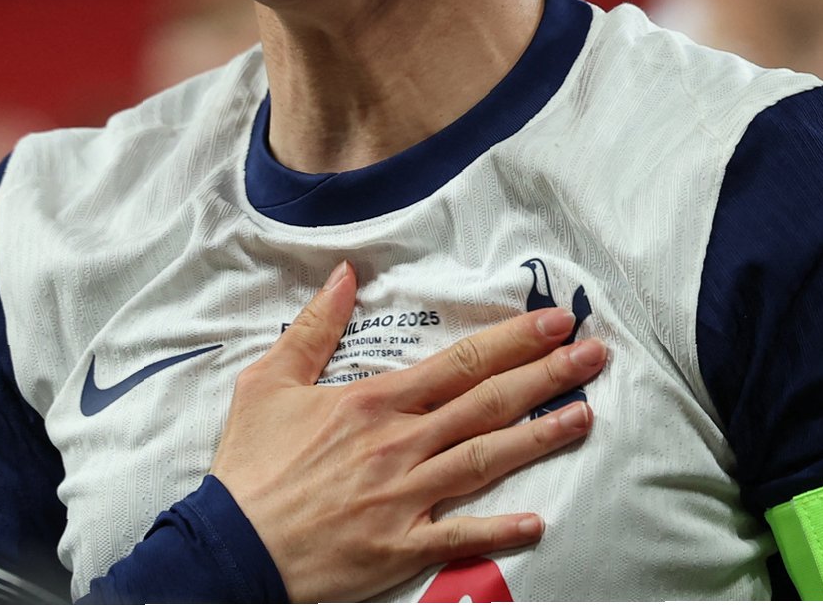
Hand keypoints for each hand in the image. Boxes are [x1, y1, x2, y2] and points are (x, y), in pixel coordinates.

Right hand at [210, 262, 605, 601]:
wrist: (230, 547)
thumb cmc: (248, 467)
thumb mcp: (268, 383)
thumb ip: (313, 328)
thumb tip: (343, 274)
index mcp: (373, 402)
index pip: (458, 362)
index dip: (512, 340)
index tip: (553, 321)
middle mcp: (400, 444)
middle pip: (486, 402)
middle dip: (545, 375)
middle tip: (592, 355)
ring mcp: (406, 497)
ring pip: (487, 459)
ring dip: (540, 436)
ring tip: (585, 416)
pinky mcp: (402, 546)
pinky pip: (462, 536)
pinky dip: (502, 529)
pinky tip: (539, 519)